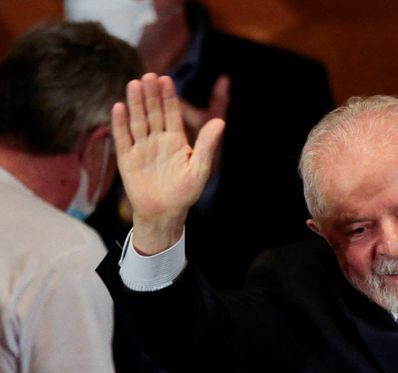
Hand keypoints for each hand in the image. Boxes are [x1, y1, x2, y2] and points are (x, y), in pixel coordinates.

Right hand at [111, 73, 224, 254]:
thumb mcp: (199, 168)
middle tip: (149, 75)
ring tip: (134, 84)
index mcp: (176, 141)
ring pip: (138, 121)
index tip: (166, 79)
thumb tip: (220, 122)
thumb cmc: (184, 193)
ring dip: (135, 104)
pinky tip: (118, 107)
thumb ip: (206, 144)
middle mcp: (157, 140)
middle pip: (153, 113)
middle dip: (151, 95)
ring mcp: (141, 148)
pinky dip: (120, 124)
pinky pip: (123, 138)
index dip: (168, 97)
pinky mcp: (127, 159)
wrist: (164, 214)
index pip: (171, 114)